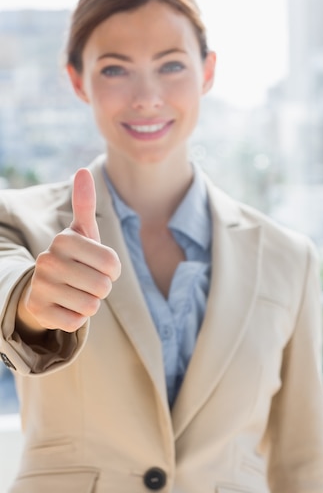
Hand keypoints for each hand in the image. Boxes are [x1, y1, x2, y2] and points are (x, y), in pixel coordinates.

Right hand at [17, 169, 120, 333]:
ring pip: (91, 306)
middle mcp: (47, 260)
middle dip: (102, 289)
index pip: (113, 264)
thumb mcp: (82, 232)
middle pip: (103, 287)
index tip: (98, 266)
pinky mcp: (38, 310)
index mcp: (63, 239)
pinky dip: (77, 319)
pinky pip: (77, 322)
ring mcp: (40, 286)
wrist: (45, 288)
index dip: (113, 270)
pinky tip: (65, 306)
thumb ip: (85, 203)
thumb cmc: (74, 257)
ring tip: (76, 293)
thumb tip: (82, 171)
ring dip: (90, 304)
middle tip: (86, 282)